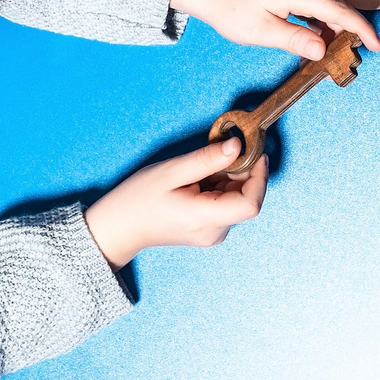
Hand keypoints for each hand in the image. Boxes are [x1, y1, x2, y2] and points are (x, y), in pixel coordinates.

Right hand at [83, 139, 266, 267]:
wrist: (120, 227)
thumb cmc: (139, 199)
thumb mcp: (172, 171)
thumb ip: (207, 159)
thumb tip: (238, 145)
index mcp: (205, 219)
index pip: (251, 204)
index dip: (259, 176)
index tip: (254, 152)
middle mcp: (214, 232)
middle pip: (246, 199)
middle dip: (241, 172)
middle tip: (220, 152)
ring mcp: (212, 234)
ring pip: (236, 200)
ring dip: (229, 178)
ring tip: (199, 169)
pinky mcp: (208, 230)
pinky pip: (225, 204)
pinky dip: (220, 187)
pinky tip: (198, 180)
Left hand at [168, 0, 379, 57]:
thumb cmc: (231, 8)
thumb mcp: (262, 32)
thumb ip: (295, 40)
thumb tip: (322, 49)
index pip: (341, 12)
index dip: (362, 30)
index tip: (377, 46)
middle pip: (340, 10)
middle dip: (349, 35)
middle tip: (346, 61)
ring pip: (331, 9)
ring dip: (334, 32)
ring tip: (327, 58)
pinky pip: (319, 8)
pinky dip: (322, 26)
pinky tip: (314, 44)